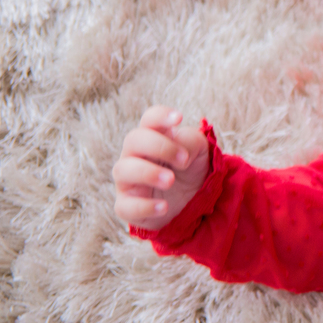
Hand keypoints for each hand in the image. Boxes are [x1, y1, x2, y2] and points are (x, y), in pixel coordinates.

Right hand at [113, 106, 209, 230]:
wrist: (191, 201)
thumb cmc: (189, 168)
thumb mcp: (199, 151)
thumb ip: (191, 142)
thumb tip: (180, 151)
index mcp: (155, 136)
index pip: (150, 119)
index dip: (161, 116)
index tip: (179, 118)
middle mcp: (136, 155)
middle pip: (133, 139)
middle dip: (159, 146)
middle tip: (183, 160)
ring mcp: (128, 180)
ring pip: (123, 170)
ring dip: (148, 173)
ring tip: (171, 180)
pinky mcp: (127, 206)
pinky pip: (125, 206)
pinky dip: (144, 206)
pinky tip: (163, 206)